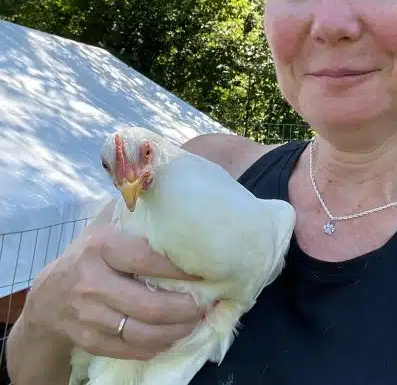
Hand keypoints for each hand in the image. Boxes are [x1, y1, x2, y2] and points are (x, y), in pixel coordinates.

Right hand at [25, 217, 205, 360]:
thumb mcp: (105, 226)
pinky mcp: (89, 341)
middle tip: (206, 304)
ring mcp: (89, 316)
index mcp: (101, 248)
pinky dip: (157, 345)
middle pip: (148, 305)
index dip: (179, 270)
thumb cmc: (90, 253)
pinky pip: (130, 349)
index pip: (147, 260)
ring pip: (142, 333)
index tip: (205, 272)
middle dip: (185, 309)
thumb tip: (169, 188)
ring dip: (177, 331)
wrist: (48, 295)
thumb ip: (133, 210)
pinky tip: (173, 335)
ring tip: (196, 321)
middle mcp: (92, 283)